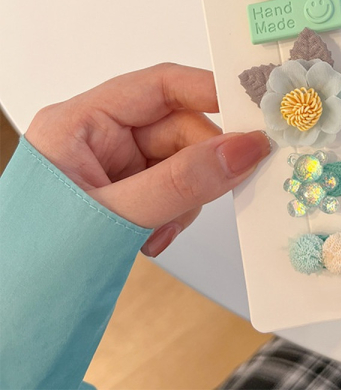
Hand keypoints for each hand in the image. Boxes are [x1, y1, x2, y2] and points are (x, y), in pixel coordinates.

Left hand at [25, 63, 270, 255]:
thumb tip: (243, 149)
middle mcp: (98, 138)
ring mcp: (114, 166)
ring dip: (187, 197)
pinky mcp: (127, 192)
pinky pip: (175, 188)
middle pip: (178, 128)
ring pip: (183, 161)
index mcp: (80, 123)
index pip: (159, 87)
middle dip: (200, 164)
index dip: (209, 91)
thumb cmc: (34, 263)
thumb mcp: (113, 216)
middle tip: (220, 187)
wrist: (17, 319)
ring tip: (161, 229)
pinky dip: (177, 213)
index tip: (252, 109)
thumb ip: (182, 183)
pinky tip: (154, 237)